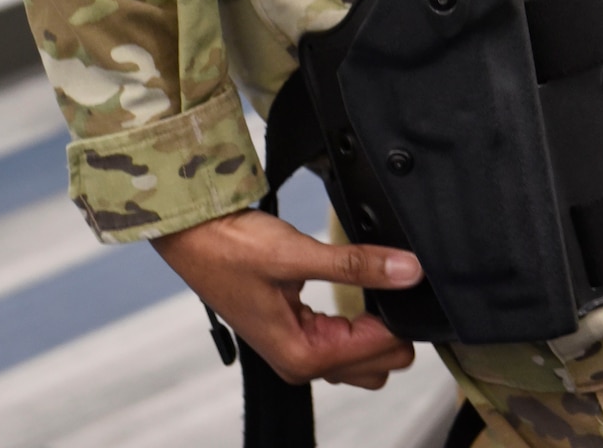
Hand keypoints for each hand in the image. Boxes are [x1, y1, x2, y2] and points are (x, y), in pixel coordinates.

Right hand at [153, 209, 422, 388]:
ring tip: (378, 280)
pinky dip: (358, 320)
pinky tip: (361, 289)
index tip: (409, 280)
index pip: (380, 351)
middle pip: (376, 365)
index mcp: (302, 355)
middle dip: (393, 328)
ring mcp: (298, 350)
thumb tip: (409, 271)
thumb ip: (357, 264)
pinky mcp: (295, 331)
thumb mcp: (298, 254)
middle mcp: (301, 363)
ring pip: (362, 357)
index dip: (400, 317)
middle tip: (395, 280)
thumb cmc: (231, 249)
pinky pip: (342, 340)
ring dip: (376, 326)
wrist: (194, 237)